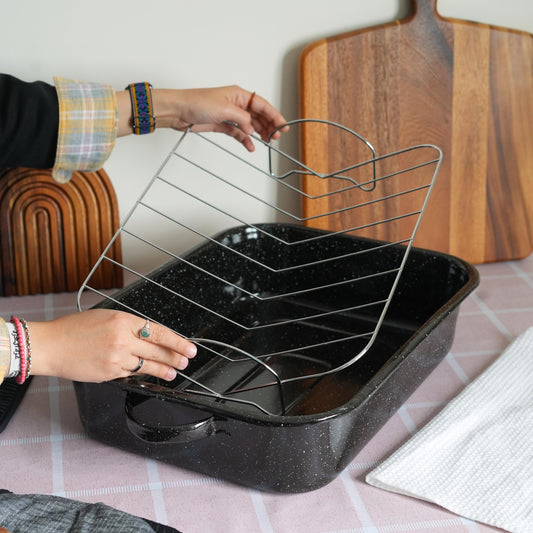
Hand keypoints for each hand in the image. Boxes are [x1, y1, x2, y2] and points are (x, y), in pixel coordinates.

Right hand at [27, 309, 195, 382]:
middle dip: (176, 356)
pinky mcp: (109, 373)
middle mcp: (122, 339)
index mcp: (122, 320)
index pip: (158, 331)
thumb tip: (148, 333)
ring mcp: (116, 357)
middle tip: (186, 359)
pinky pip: (131, 374)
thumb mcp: (104, 316)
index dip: (177, 341)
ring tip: (173, 371)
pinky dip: (142, 374)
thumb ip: (127, 325)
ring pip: (147, 365)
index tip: (189, 346)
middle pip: (157, 350)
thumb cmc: (73, 329)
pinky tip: (149, 375)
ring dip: (163, 369)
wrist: (50, 345)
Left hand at [117, 85, 288, 150]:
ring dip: (259, 133)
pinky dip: (246, 140)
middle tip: (276, 137)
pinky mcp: (222, 124)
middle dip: (268, 125)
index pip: (262, 104)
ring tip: (267, 142)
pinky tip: (251, 146)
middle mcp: (236, 103)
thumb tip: (252, 127)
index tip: (282, 126)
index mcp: (238, 94)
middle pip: (258, 115)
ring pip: (250, 124)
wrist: (178, 111)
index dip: (274, 115)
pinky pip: (239, 133)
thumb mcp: (224, 110)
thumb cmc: (196, 103)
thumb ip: (242, 119)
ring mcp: (230, 114)